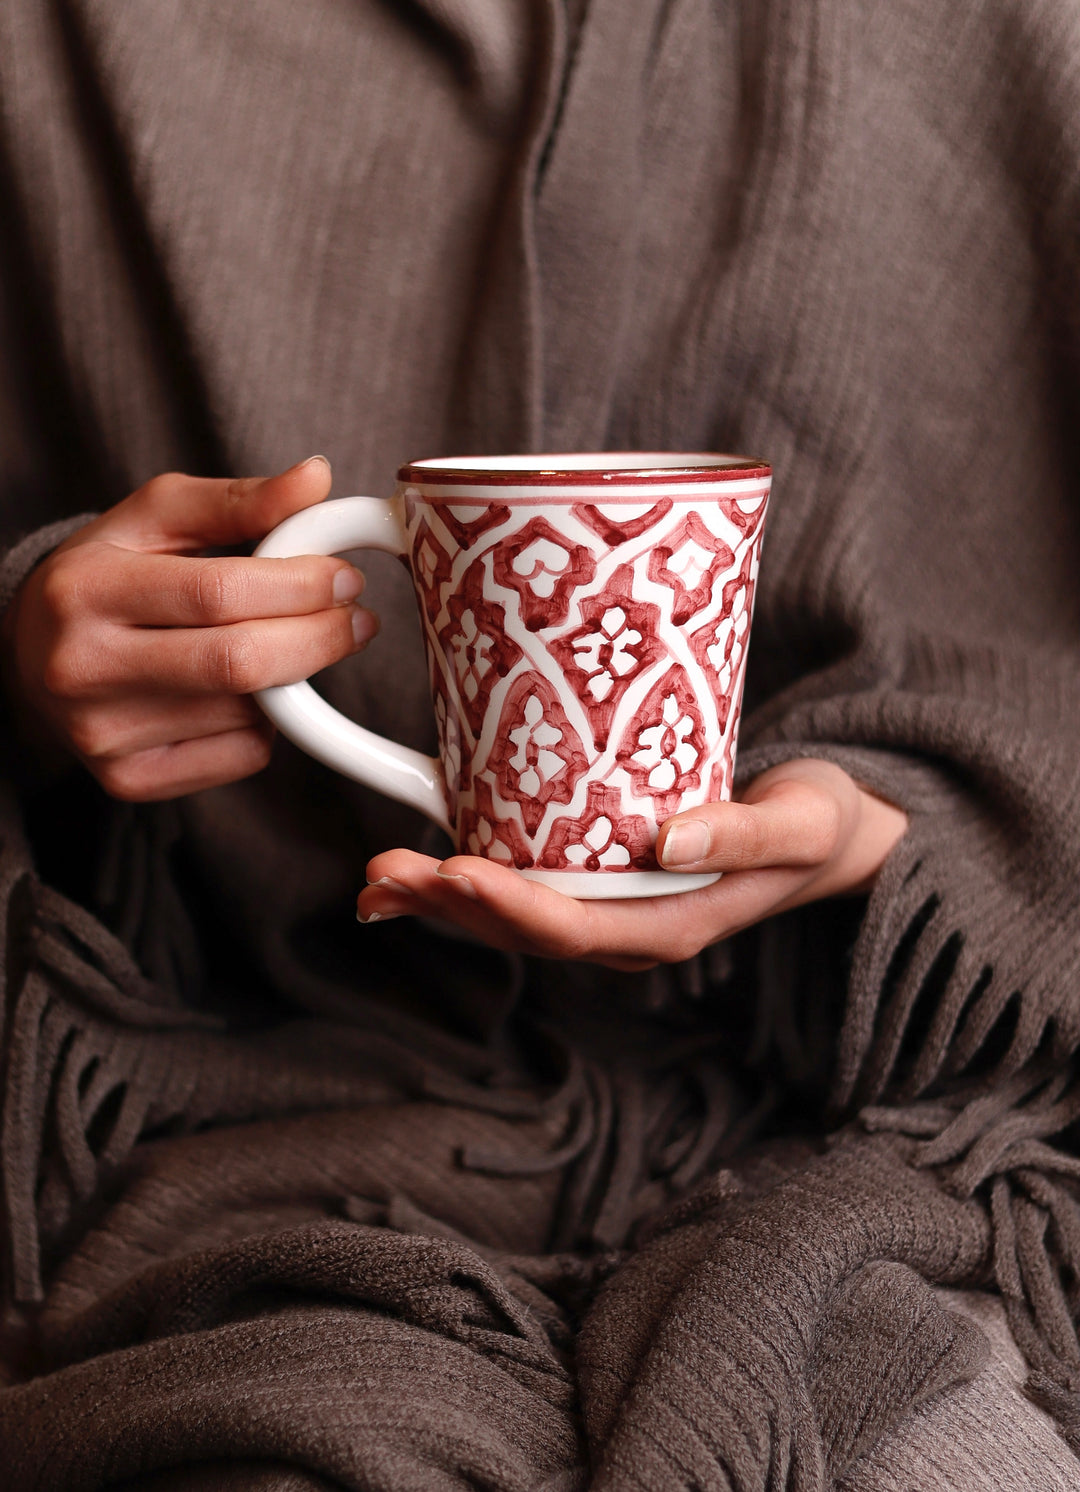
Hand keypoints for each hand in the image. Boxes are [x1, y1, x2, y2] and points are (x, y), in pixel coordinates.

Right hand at [0, 456, 376, 799]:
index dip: (300, 586)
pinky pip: (242, 757)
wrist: (31, 658)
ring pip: (249, 713)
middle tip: (357, 620)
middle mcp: (84, 668)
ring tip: (282, 648)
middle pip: (238, 663)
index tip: (345, 578)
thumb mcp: (154, 518)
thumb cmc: (106, 576)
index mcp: (86, 589)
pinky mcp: (129, 781)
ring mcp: (103, 734)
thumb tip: (317, 478)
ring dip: (291, 680)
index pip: (218, 593)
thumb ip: (237, 500)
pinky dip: (267, 724)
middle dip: (319, 639)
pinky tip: (246, 695)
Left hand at [357, 759, 908, 969]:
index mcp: (672, 927)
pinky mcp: (596, 880)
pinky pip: (521, 892)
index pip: (577, 928)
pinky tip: (408, 876)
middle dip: (449, 904)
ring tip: (375, 879)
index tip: (454, 871)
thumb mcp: (802, 822)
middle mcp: (629, 930)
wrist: (829, 836)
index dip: (509, 906)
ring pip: (511, 917)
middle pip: (525, 930)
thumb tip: (669, 842)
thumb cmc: (818, 822)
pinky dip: (461, 887)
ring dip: (440, 900)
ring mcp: (609, 911)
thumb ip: (746, 834)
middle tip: (384, 871)